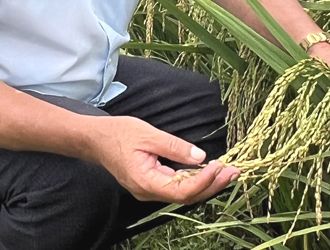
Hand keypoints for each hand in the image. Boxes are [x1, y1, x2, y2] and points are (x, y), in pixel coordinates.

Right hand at [91, 116, 238, 203]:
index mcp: (146, 181)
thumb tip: (200, 157)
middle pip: (186, 196)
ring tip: (228, 172)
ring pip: (183, 193)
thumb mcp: (148, 134)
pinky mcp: (151, 183)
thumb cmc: (118, 134)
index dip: (204, 181)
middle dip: (212, 185)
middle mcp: (148, 192)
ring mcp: (149, 190)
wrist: (94, 139)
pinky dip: (194, 180)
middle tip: (234, 171)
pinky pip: (177, 187)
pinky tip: (208, 171)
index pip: (182, 190)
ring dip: (207, 183)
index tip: (220, 166)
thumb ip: (174, 147)